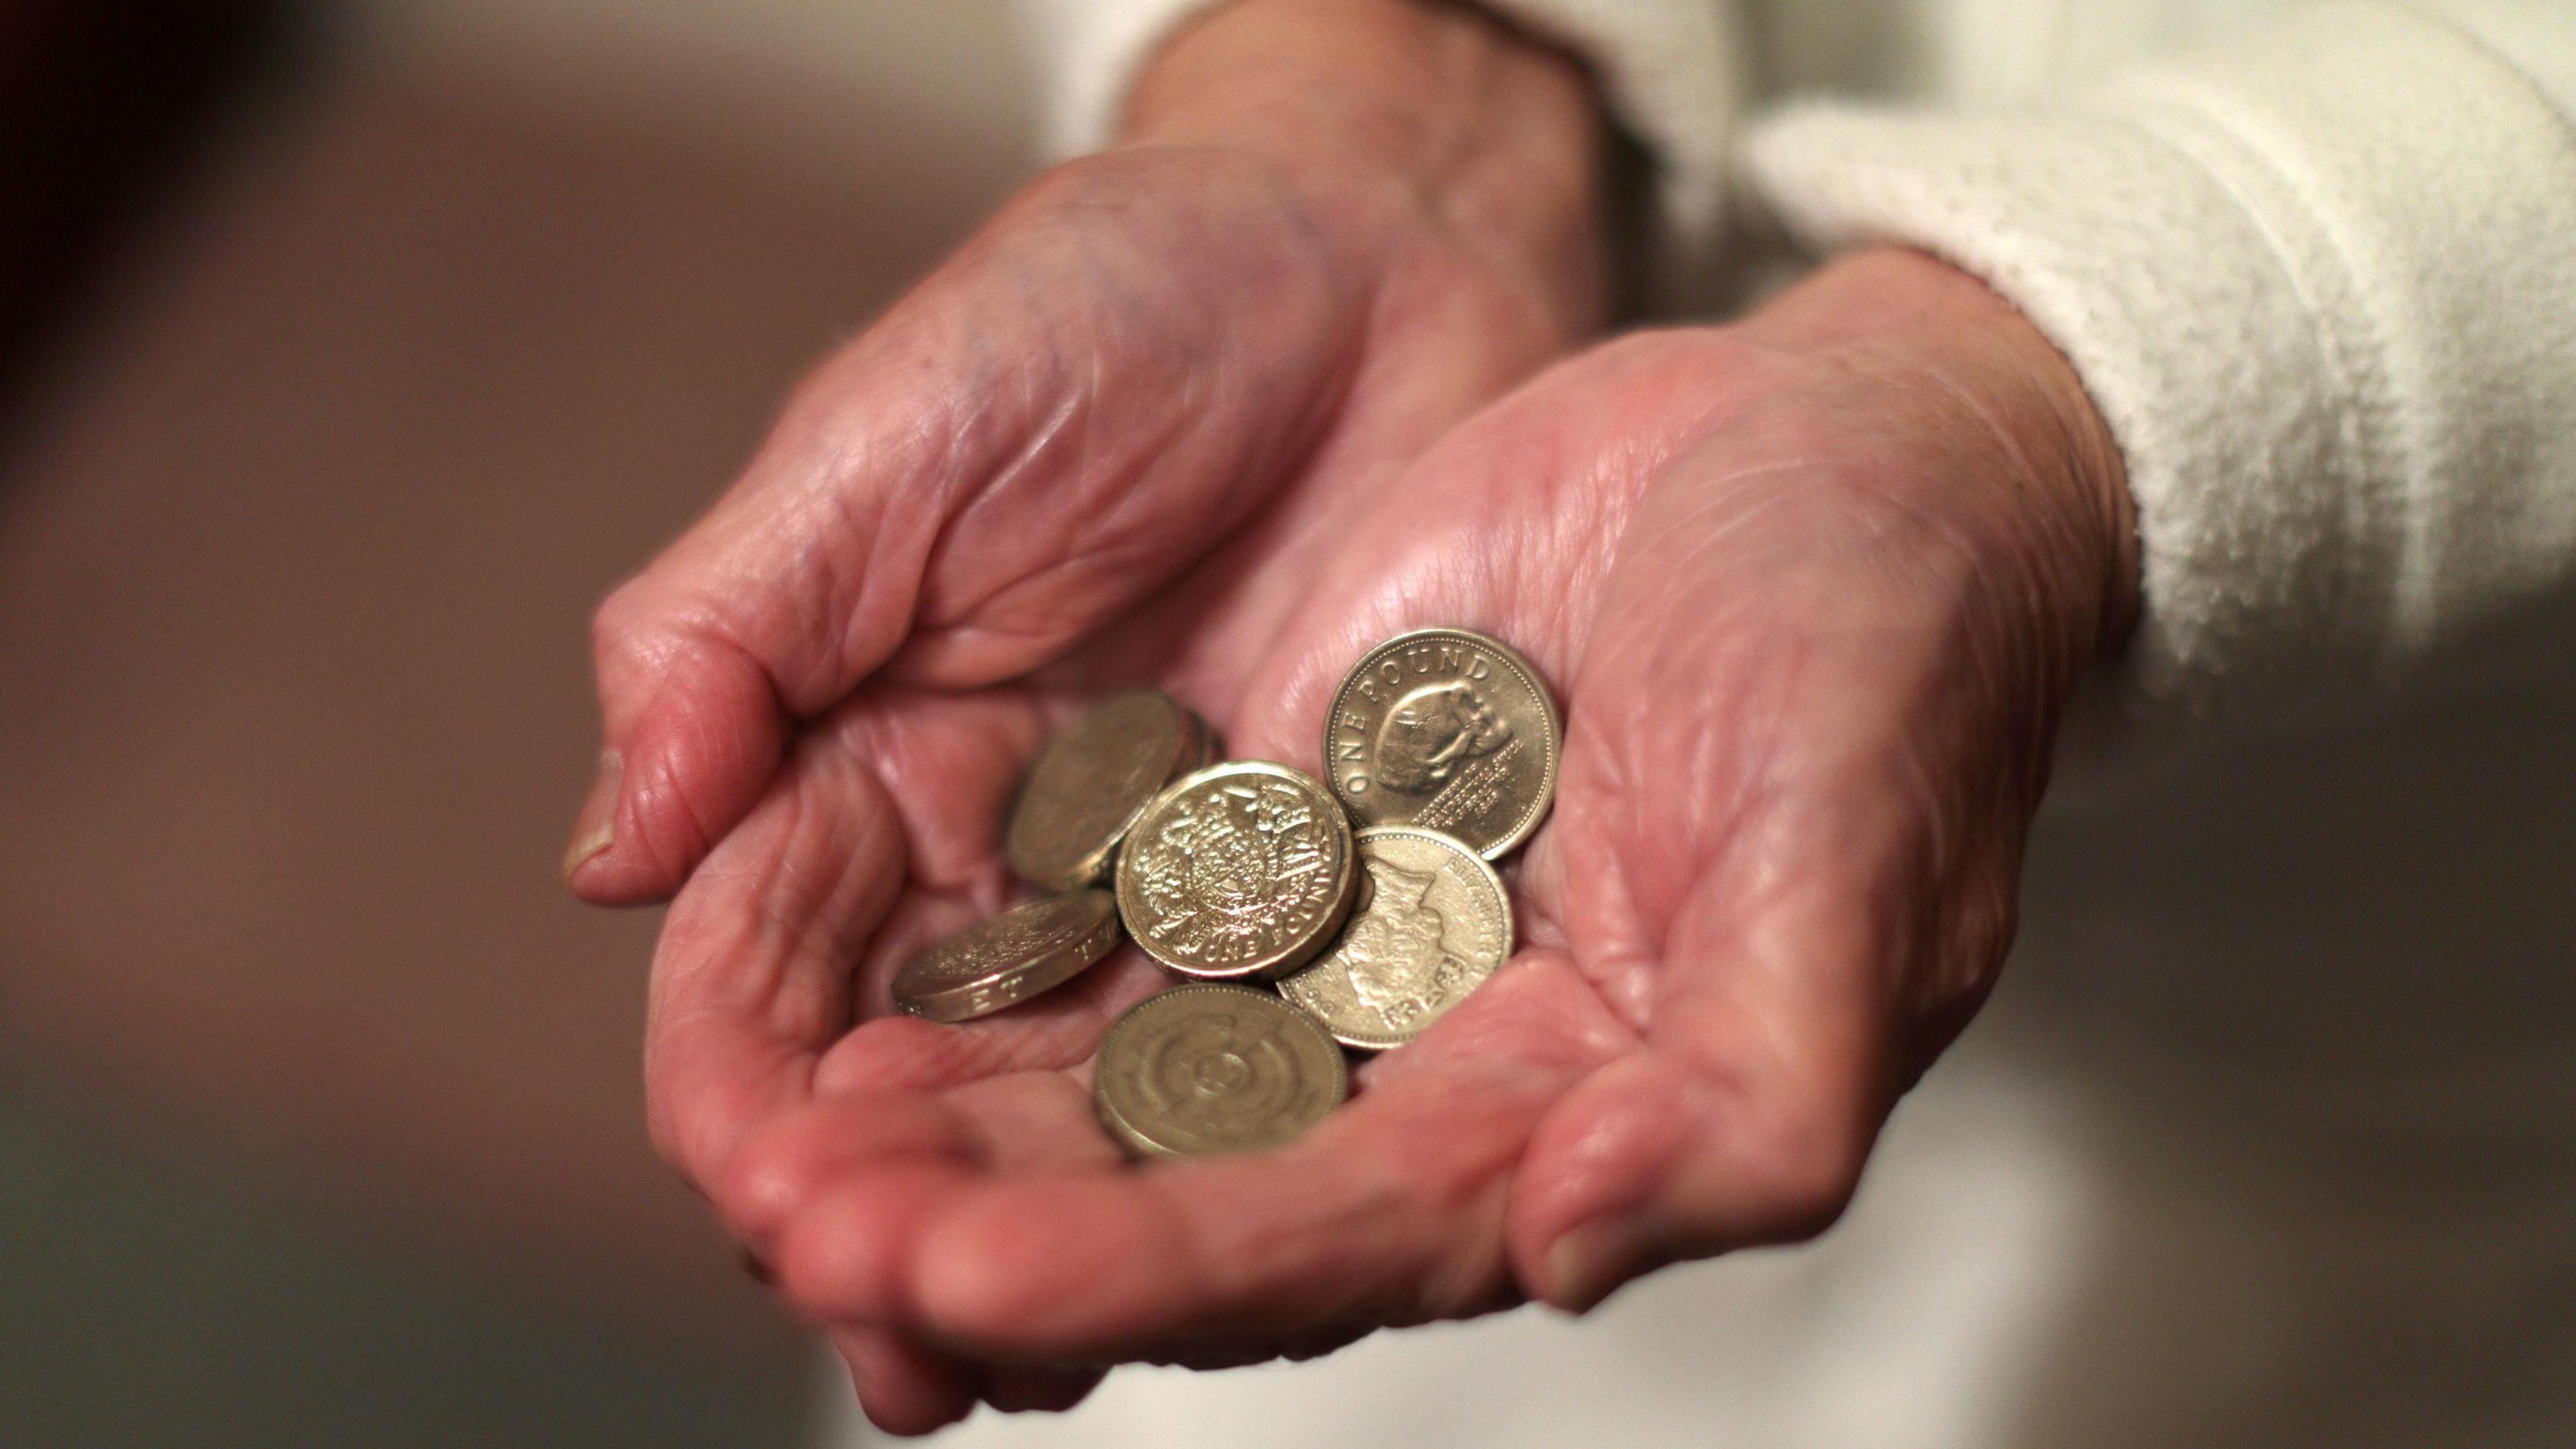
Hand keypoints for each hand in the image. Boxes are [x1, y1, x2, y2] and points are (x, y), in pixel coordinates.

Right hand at [565, 0, 1607, 1428]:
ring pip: (1072, 1110)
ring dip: (1041, 1241)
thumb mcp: (878, 443)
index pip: (760, 974)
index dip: (750, 1091)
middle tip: (901, 1323)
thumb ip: (729, 640)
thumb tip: (603, 853)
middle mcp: (990, 865)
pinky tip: (1208, 1261)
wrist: (1369, 248)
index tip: (772, 1184)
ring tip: (1016, 1353)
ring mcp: (1155, 897)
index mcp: (850, 765)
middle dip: (891, 1212)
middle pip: (911, 1086)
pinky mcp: (1315, 898)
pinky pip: (1254, 1052)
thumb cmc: (1105, 304)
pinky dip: (1216, 1161)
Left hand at [637, 237, 2134, 1430]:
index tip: (974, 1274)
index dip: (1157, 1268)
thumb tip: (1575, 1253)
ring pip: (1115, 1063)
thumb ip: (1748, 1100)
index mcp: (1568, 1119)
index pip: (1334, 1236)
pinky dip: (983, 953)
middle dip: (996, 1219)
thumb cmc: (1891, 659)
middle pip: (1185, 1183)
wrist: (1845, 451)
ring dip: (950, 1112)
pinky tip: (842, 980)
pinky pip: (1107, 901)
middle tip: (809, 1228)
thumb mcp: (1861, 881)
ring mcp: (1345, 934)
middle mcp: (1435, 1063)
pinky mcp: (1279, 809)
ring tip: (773, 1142)